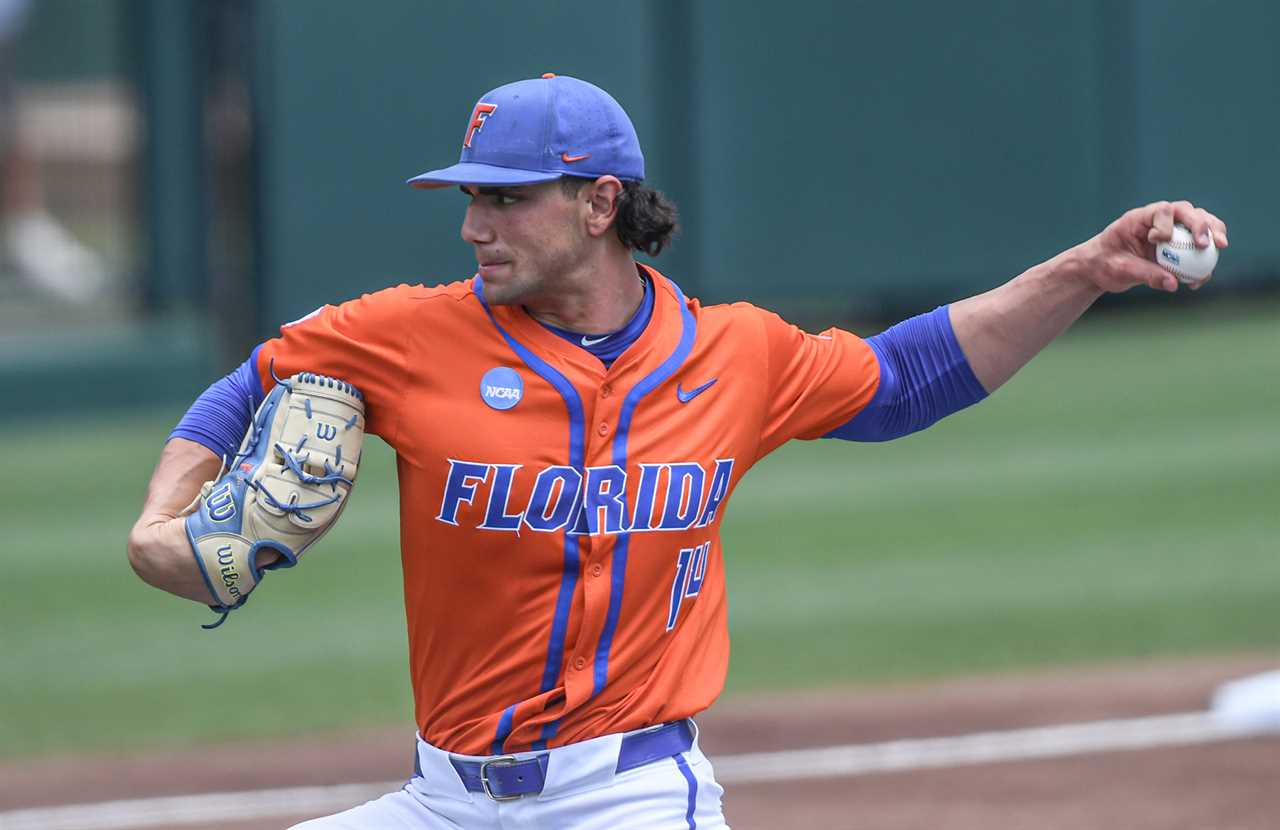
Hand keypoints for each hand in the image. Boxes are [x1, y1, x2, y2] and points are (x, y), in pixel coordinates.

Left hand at [1076, 200, 1228, 293]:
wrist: (1099, 270)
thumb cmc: (1104, 265)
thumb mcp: (1120, 270)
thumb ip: (1146, 274)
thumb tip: (1174, 283)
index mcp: (1139, 219)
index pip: (1161, 211)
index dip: (1166, 224)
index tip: (1158, 240)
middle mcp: (1158, 220)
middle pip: (1187, 212)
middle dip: (1202, 225)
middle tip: (1208, 243)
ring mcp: (1171, 231)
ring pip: (1199, 224)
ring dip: (1213, 234)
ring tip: (1220, 248)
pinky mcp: (1177, 246)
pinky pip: (1196, 248)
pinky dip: (1203, 262)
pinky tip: (1200, 280)